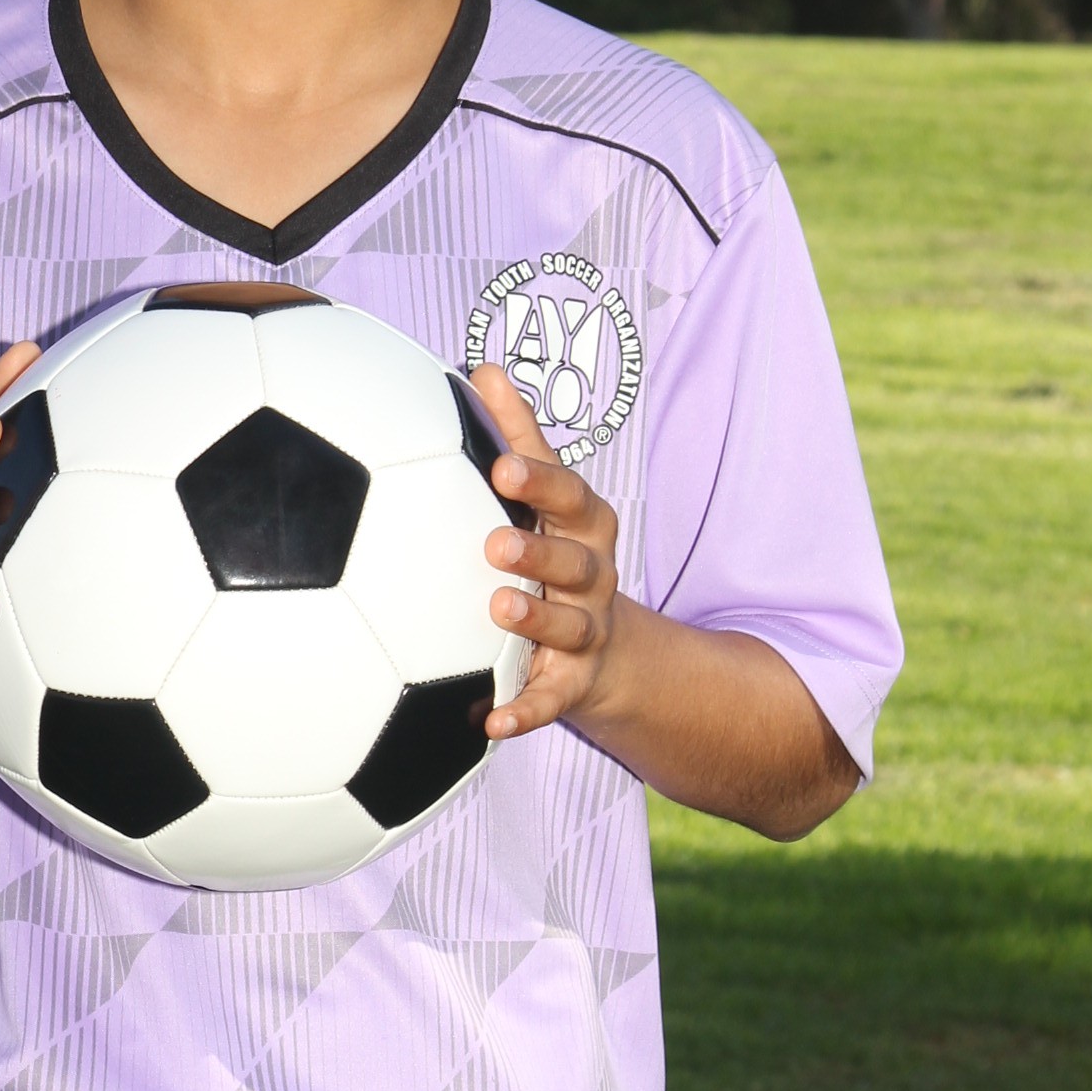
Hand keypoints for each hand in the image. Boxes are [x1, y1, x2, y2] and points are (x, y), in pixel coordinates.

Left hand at [471, 365, 623, 739]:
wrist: (604, 649)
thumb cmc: (557, 548)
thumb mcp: (546, 495)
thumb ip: (518, 436)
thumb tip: (487, 367)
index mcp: (584, 527)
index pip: (571, 497)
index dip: (542, 480)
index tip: (503, 464)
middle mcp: (592, 579)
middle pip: (578, 563)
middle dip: (542, 551)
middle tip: (496, 543)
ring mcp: (585, 633)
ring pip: (569, 627)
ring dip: (536, 620)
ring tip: (499, 610)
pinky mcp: (571, 684)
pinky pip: (550, 702)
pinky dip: (525, 712)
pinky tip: (491, 723)